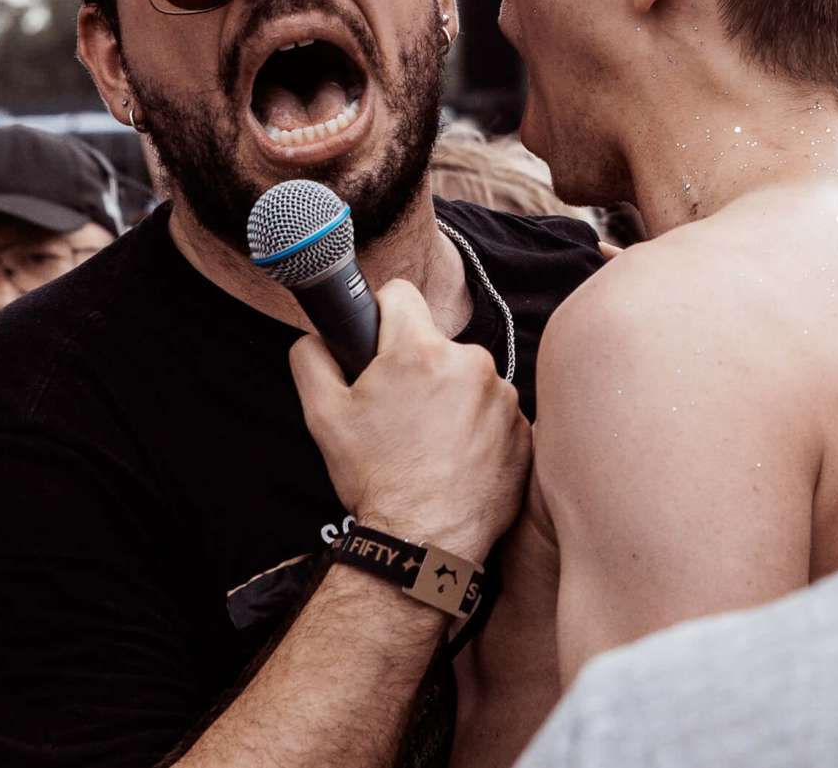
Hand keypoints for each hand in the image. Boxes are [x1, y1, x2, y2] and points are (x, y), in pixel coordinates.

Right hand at [289, 281, 530, 561]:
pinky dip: (478, 429)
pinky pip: (496, 413)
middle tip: (399, 414)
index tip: (377, 343)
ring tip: (430, 444)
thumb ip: (311, 359)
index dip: (382, 314)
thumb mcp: (323, 416)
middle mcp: (471, 364)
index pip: (401, 295)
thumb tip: (315, 338)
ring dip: (451, 399)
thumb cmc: (375, 479)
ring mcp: (505, 398)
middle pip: (436, 345)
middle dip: (417, 369)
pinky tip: (457, 459)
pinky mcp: (526, 431)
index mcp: (419, 351)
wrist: (424, 543)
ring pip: (468, 379)